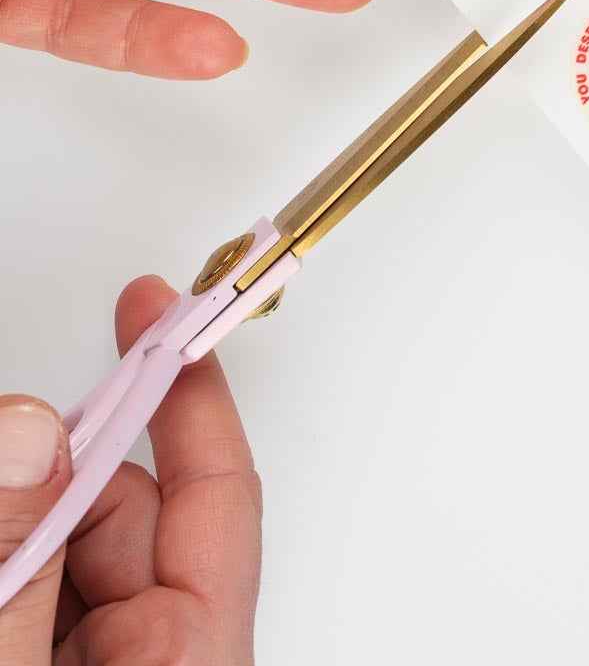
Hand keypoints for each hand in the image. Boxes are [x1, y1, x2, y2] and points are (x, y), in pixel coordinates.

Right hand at [0, 277, 260, 663]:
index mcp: (192, 663)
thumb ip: (19, 567)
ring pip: (68, 553)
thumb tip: (29, 439)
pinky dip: (6, 574)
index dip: (186, 388)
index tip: (155, 309)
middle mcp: (163, 663)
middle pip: (125, 512)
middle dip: (59, 467)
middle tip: (7, 438)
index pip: (216, 489)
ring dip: (17, 529)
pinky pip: (39, 597)